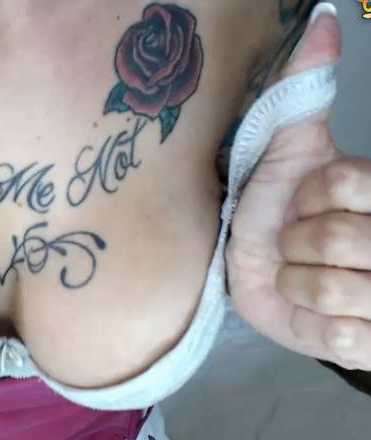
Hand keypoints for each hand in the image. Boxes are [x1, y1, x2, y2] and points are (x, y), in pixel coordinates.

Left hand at [226, 7, 370, 369]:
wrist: (258, 273)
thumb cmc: (275, 209)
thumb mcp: (289, 149)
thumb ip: (304, 90)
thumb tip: (326, 20)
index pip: (341, 184)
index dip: (303, 197)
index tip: (297, 205)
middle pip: (340, 238)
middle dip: (295, 241)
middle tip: (293, 244)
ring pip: (338, 288)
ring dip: (296, 282)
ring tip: (298, 276)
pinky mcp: (369, 344)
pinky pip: (340, 336)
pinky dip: (309, 322)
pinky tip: (311, 312)